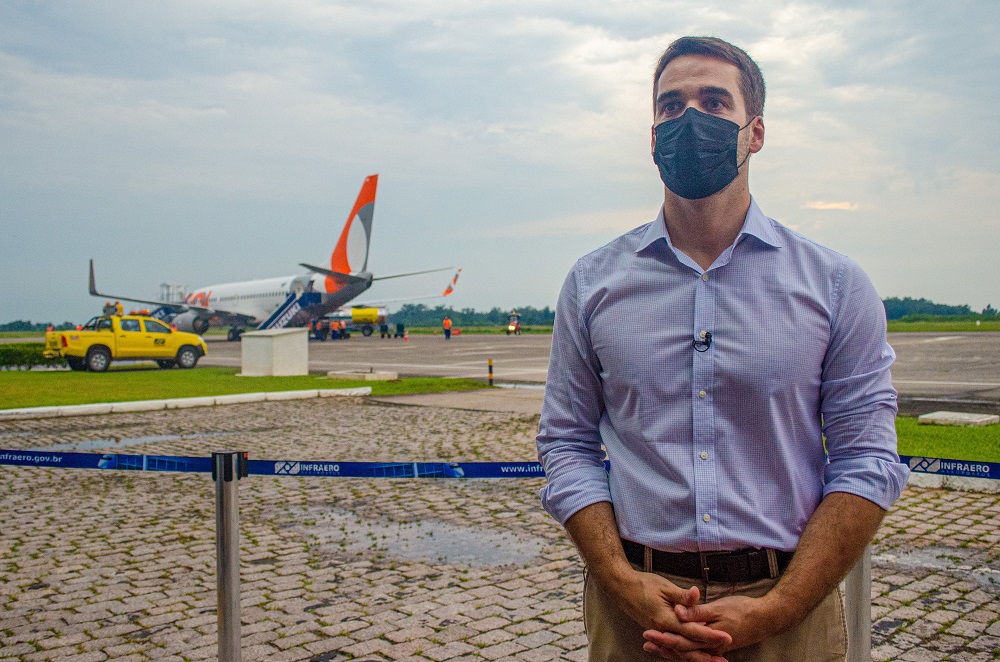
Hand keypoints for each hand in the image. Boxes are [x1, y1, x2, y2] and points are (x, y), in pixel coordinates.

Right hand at [611, 571, 730, 660]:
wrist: (621, 587)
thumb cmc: (643, 584)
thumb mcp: (664, 587)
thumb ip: (682, 595)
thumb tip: (697, 594)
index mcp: (666, 620)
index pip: (693, 631)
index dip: (711, 635)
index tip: (727, 637)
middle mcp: (662, 630)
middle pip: (688, 647)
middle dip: (707, 654)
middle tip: (724, 660)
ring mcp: (659, 633)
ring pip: (680, 650)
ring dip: (697, 656)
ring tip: (713, 661)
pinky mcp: (658, 632)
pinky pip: (673, 647)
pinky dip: (685, 652)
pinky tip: (694, 654)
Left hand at [644, 595, 778, 654]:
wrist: (766, 619)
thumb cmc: (743, 611)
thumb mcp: (719, 608)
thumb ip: (697, 612)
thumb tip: (678, 612)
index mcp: (709, 639)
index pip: (681, 642)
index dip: (663, 638)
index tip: (648, 634)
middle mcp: (710, 648)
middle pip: (682, 650)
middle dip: (663, 647)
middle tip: (645, 642)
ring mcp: (714, 648)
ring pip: (688, 652)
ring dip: (671, 649)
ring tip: (654, 645)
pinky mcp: (717, 645)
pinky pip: (697, 651)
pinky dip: (684, 648)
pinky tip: (676, 646)